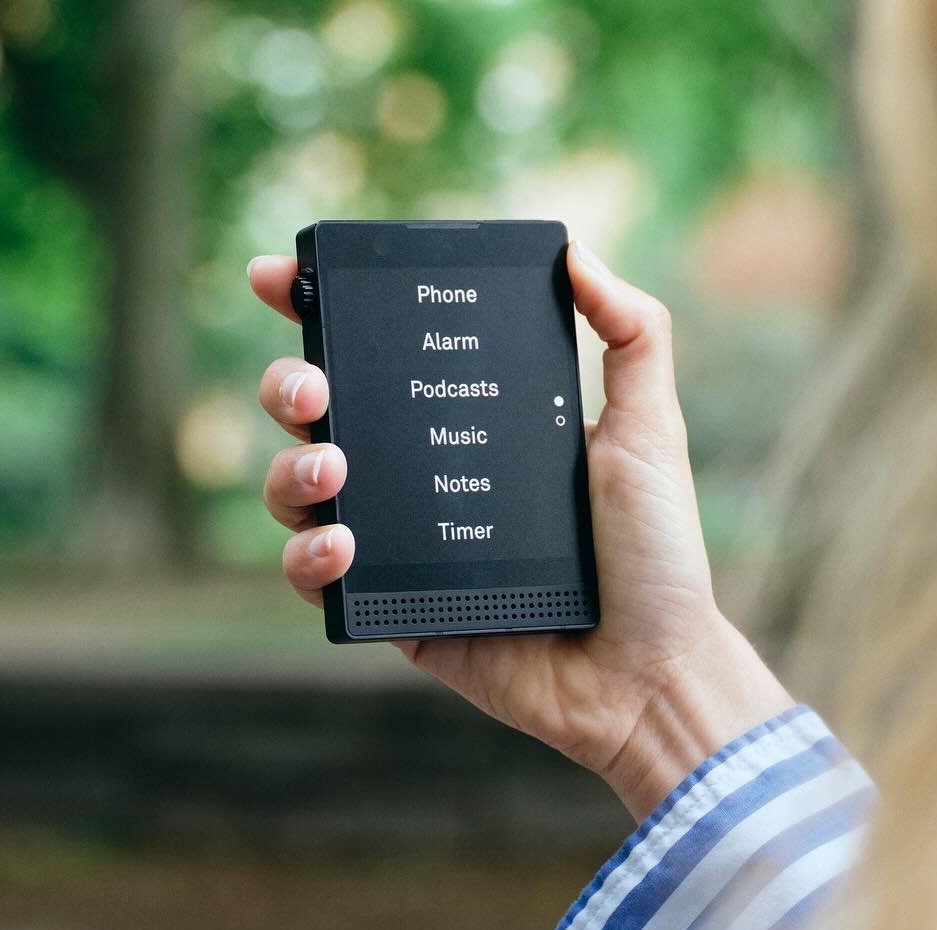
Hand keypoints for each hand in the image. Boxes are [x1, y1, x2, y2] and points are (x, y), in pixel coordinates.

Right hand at [249, 243, 792, 819]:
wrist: (651, 670)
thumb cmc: (656, 553)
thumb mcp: (651, 429)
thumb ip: (631, 334)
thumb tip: (576, 252)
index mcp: (475, 422)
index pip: (387, 354)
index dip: (321, 311)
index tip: (280, 278)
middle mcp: (430, 476)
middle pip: (321, 415)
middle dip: (288, 384)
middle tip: (311, 388)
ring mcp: (405, 544)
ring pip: (301, 491)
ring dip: (289, 469)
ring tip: (331, 466)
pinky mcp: (393, 611)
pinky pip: (317, 579)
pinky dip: (307, 555)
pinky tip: (341, 541)